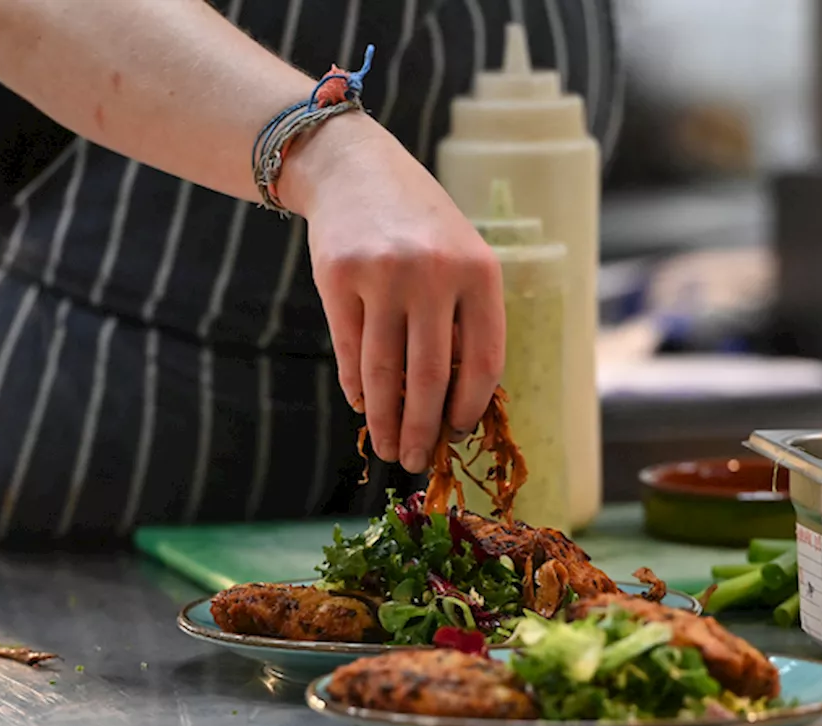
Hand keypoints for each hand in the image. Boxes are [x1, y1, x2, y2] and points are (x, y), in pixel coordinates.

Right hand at [278, 112, 504, 473]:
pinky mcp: (337, 279)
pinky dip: (356, 388)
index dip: (470, 406)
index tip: (458, 431)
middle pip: (430, 377)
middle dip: (424, 430)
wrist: (356, 170)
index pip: (484, 360)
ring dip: (387, 420)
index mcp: (479, 272)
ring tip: (390, 447)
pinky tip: (362, 407)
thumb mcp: (461, 258)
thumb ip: (465, 319)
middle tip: (419, 460)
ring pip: (384, 373)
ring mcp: (382, 276)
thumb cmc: (420, 226)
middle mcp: (433, 274)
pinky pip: (349, 351)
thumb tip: (456, 404)